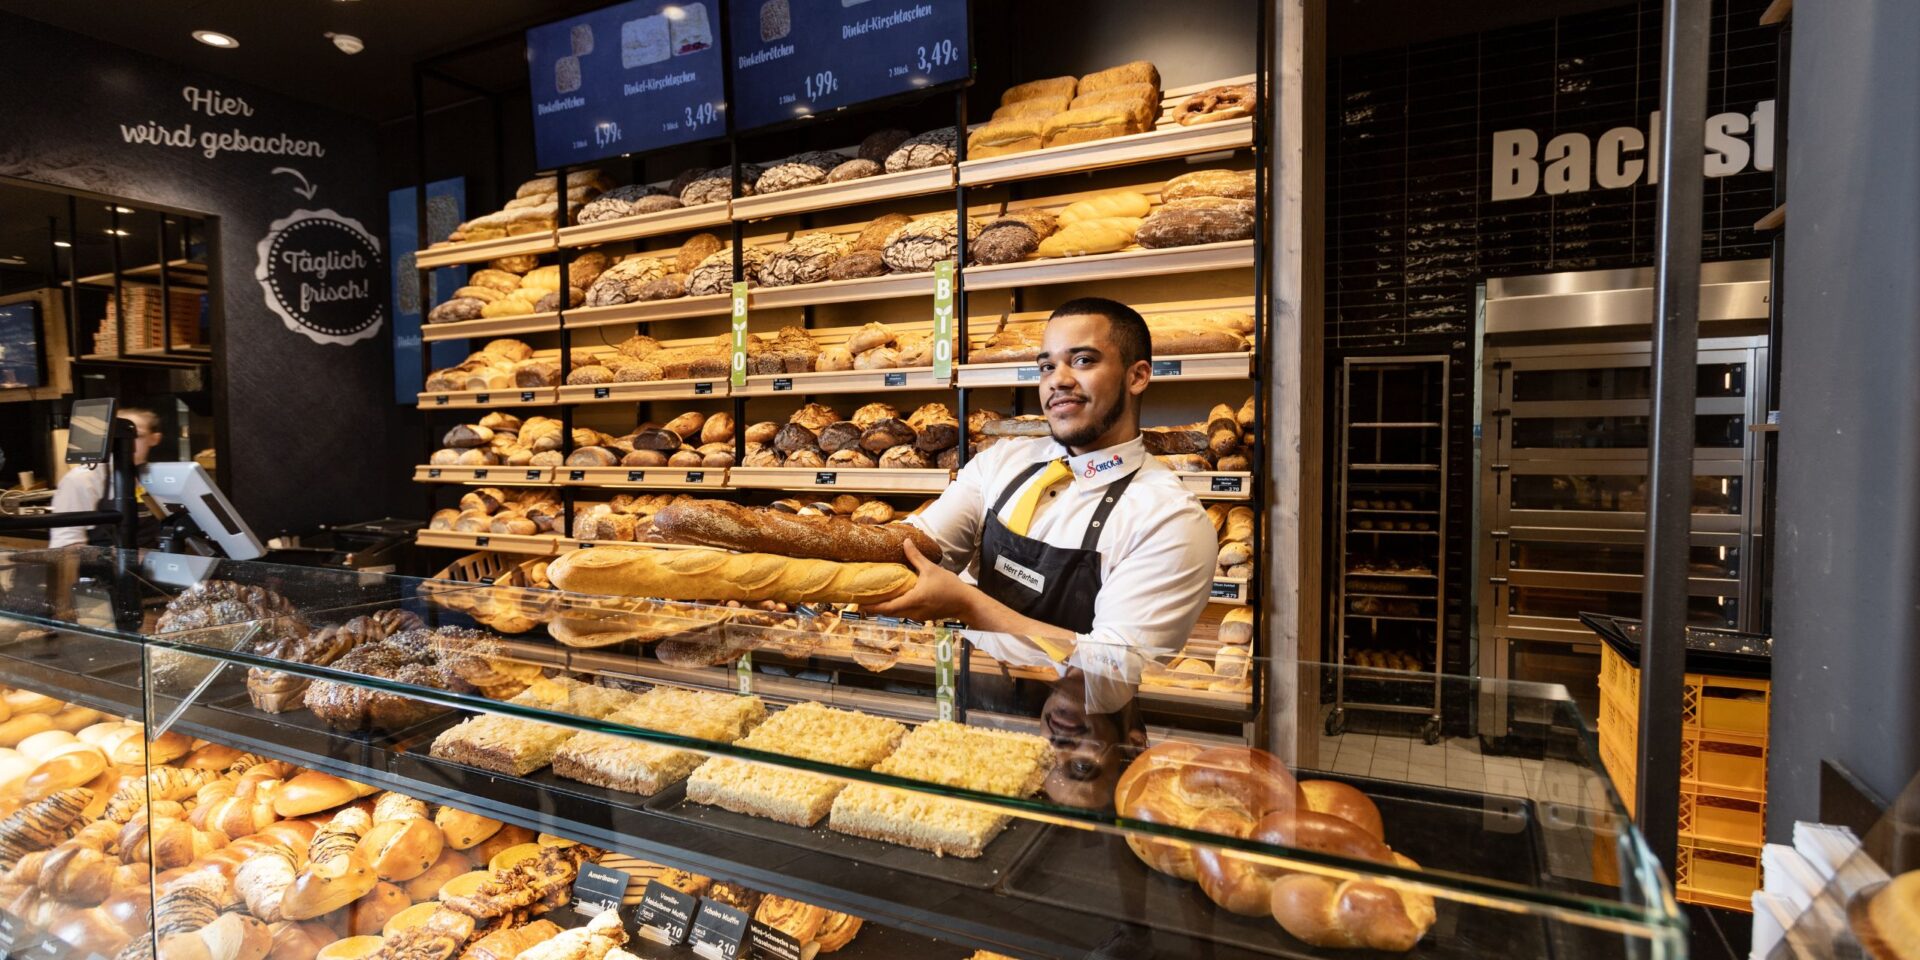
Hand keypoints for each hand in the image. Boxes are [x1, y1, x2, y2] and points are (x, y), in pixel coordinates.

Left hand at [864, 540, 979, 621]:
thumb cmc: (949, 586)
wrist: (965, 602)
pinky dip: (895, 608)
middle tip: (861, 601)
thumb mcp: (931, 569)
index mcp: (912, 600)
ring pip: (896, 614)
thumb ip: (916, 557)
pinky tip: (893, 600)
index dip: (872, 606)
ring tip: (874, 600)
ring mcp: (917, 616)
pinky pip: (904, 613)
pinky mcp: (922, 616)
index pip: (887, 607)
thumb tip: (905, 542)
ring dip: (885, 608)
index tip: (859, 604)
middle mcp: (912, 611)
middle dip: (875, 608)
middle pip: (889, 613)